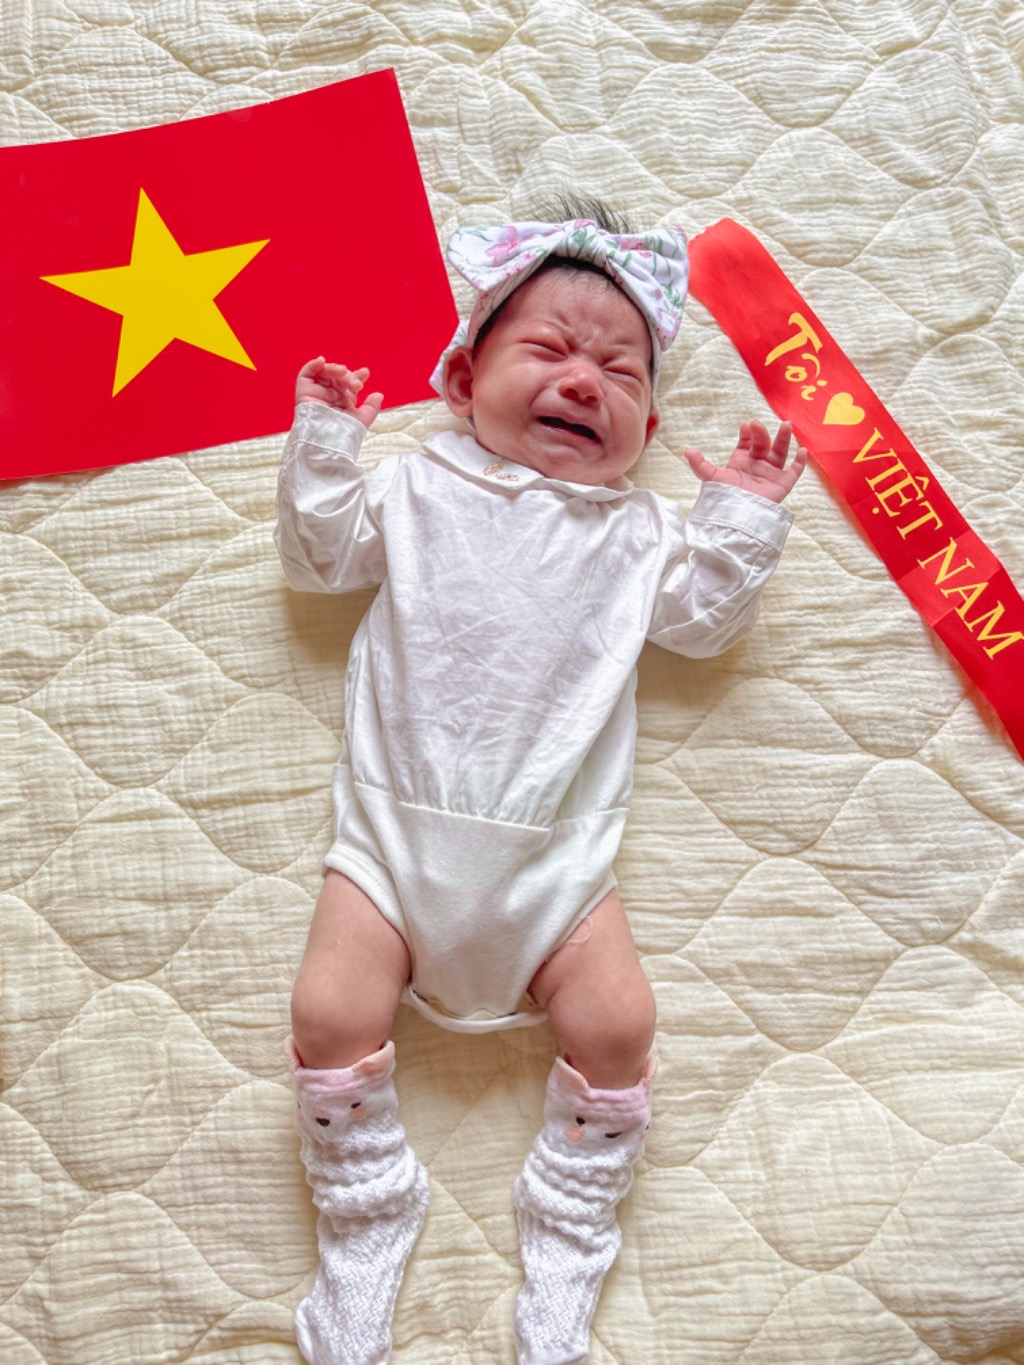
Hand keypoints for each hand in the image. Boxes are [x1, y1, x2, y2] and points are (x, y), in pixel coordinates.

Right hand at [295, 357, 383, 428]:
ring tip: (342, 372)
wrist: (329, 439)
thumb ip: (371, 407)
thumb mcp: (362, 419)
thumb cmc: (345, 433)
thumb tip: (379, 395)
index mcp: (341, 401)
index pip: (348, 384)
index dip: (356, 376)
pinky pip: (306, 374)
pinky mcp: (304, 391)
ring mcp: (316, 392)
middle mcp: (329, 396)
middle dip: (348, 375)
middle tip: (355, 384)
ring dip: (334, 369)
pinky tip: (321, 361)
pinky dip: (313, 364)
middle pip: (338, 376)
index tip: (365, 373)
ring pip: (324, 372)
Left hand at [682, 419, 807, 503]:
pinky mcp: (782, 485)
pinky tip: (802, 451)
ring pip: (780, 453)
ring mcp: (770, 474)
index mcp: (741, 461)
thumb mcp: (710, 479)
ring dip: (784, 439)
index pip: (746, 442)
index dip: (747, 432)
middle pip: (762, 444)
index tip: (746, 425)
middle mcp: (757, 465)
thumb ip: (700, 464)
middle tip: (756, 425)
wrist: (735, 518)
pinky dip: (800, 462)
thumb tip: (686, 450)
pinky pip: (794, 472)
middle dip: (761, 433)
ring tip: (786, 425)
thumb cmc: (723, 498)